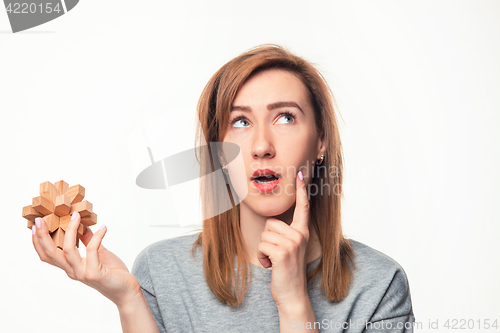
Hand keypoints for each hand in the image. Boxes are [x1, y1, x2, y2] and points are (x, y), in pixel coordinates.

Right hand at [32, 212, 141, 307]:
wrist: (126, 290)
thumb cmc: (113, 273)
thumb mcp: (99, 254)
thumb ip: (89, 241)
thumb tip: (83, 226)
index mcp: (71, 267)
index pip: (47, 256)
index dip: (38, 241)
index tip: (36, 225)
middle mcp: (73, 271)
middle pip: (51, 253)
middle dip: (43, 236)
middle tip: (40, 219)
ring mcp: (83, 273)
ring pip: (68, 250)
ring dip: (70, 230)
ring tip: (75, 216)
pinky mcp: (95, 273)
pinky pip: (92, 250)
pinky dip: (97, 236)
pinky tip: (104, 228)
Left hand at [257, 170, 309, 307]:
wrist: (292, 294)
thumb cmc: (287, 271)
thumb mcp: (290, 249)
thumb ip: (286, 235)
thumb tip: (272, 223)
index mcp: (302, 233)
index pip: (303, 208)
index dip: (300, 191)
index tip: (299, 174)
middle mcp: (300, 236)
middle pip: (271, 223)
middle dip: (267, 239)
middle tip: (277, 255)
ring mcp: (293, 244)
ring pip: (264, 234)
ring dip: (264, 250)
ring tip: (275, 261)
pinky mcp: (283, 253)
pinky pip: (262, 245)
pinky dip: (262, 257)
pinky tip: (272, 266)